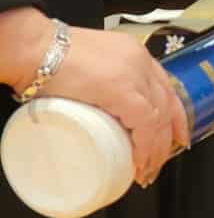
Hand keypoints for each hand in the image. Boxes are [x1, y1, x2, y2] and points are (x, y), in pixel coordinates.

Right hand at [44, 24, 188, 184]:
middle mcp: (141, 61)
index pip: (165, 87)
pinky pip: (146, 123)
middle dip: (167, 139)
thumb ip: (102, 82)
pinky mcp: (122, 88)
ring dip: (156, 149)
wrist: (32, 47)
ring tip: (146, 170)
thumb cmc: (48, 57)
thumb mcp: (89, 65)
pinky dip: (146, 146)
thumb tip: (103, 111)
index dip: (175, 116)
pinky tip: (140, 161)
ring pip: (159, 118)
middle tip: (157, 162)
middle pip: (167, 105)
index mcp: (134, 53)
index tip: (177, 136)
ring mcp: (134, 73)